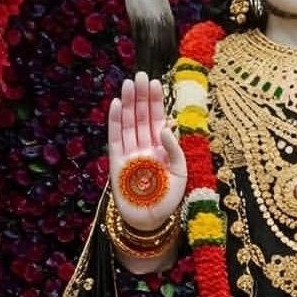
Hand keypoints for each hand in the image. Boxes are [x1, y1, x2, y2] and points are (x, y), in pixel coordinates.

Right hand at [107, 73, 186, 230]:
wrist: (151, 221)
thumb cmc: (169, 199)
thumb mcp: (181, 173)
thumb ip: (175, 149)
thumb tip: (166, 127)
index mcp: (161, 147)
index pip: (158, 119)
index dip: (156, 101)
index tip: (156, 83)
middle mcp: (145, 146)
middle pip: (141, 116)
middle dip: (141, 96)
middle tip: (141, 75)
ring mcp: (130, 153)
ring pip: (128, 123)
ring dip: (128, 103)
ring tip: (129, 84)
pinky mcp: (117, 162)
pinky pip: (115, 138)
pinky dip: (115, 121)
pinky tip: (115, 104)